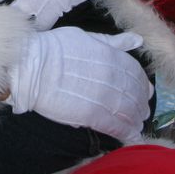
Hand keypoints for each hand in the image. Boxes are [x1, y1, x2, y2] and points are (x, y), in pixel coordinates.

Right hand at [6, 27, 151, 143]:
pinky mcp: (91, 115)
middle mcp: (111, 76)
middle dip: (141, 104)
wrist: (30, 67)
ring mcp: (102, 97)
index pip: (135, 73)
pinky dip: (126, 133)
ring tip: (137, 125)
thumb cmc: (54, 48)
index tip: (143, 91)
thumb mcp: (86, 37)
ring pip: (128, 111)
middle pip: (135, 94)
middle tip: (142, 111)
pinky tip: (131, 136)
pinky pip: (115, 126)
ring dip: (136, 119)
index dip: (141, 84)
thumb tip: (137, 40)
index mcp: (110, 56)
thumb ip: (114, 41)